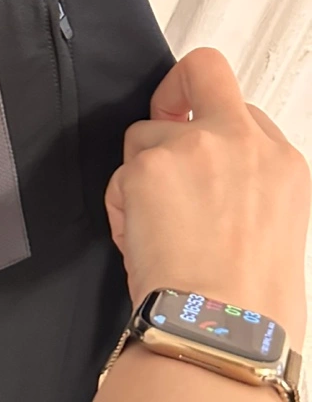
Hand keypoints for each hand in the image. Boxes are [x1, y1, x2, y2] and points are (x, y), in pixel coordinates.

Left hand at [105, 47, 309, 346]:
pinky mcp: (150, 164)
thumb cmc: (249, 305)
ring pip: (144, 136)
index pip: (242, 114)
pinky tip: (138, 243)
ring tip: (153, 231)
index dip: (212, 130)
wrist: (223, 330)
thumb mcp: (275, 232)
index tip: (196, 146)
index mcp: (282, 163)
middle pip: (203, 71)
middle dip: (173, 90)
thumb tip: (207, 193)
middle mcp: (244, 142)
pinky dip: (120, 207)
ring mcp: (196, 147)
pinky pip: (119, 175)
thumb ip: (244, 190)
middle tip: (160, 122)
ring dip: (139, 176)